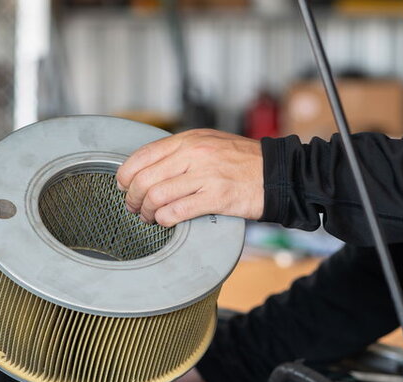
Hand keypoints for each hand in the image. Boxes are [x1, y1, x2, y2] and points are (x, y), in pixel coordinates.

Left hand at [115, 129, 263, 226]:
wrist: (279, 173)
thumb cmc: (244, 161)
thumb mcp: (209, 143)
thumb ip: (179, 152)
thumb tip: (146, 168)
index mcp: (189, 140)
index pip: (143, 155)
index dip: (125, 174)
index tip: (123, 185)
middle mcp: (195, 154)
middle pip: (144, 179)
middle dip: (132, 198)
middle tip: (133, 207)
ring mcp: (206, 175)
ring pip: (157, 196)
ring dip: (147, 211)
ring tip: (149, 217)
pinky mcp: (216, 197)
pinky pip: (177, 212)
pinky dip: (164, 220)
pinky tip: (165, 221)